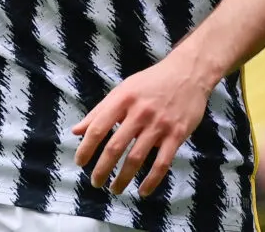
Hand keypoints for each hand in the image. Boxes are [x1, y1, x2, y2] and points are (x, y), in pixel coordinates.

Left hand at [72, 57, 212, 196]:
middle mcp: (139, 112)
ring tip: (114, 189)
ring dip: (123, 178)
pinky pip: (162, 163)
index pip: (98, 128)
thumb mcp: (123, 90)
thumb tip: (76, 131)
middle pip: (115, 146)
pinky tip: (143, 191)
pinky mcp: (177, 134)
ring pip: (137, 158)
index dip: (86, 148)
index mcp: (122, 99)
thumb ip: (99, 111)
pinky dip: (151, 181)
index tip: (80, 163)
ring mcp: (159, 124)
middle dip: (102, 169)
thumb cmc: (151, 82)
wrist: (188, 73)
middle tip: (95, 182)